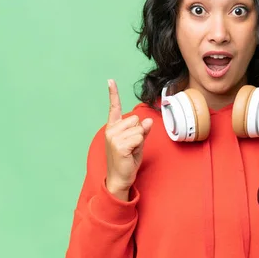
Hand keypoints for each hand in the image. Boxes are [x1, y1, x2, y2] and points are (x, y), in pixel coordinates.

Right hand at [105, 79, 152, 199]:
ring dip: (139, 140)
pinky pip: (139, 137)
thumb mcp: (137, 142)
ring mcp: (114, 137)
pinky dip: (139, 146)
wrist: (121, 178)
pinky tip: (130, 154)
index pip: (114, 108)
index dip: (113, 93)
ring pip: (138, 129)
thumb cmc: (128, 160)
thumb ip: (142, 130)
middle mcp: (111, 130)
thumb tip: (148, 121)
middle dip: (139, 132)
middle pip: (135, 119)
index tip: (110, 80)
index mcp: (113, 127)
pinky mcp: (119, 145)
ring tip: (131, 151)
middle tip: (132, 146)